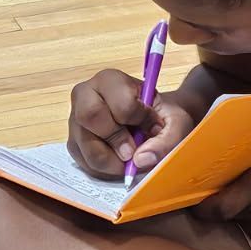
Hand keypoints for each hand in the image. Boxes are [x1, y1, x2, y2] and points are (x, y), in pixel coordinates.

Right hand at [67, 70, 196, 178]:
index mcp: (111, 80)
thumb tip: (141, 159)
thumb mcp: (176, 123)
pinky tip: (119, 162)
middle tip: (133, 151)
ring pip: (85, 144)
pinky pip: (83, 161)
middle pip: (90, 116)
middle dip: (116, 139)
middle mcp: (86, 95)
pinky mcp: (73, 142)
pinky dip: (104, 169)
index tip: (153, 127)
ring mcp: (75, 119)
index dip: (139, 119)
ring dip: (111, 160)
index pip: (120, 101)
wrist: (151, 122)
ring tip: (130, 159)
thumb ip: (167, 139)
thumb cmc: (162, 117)